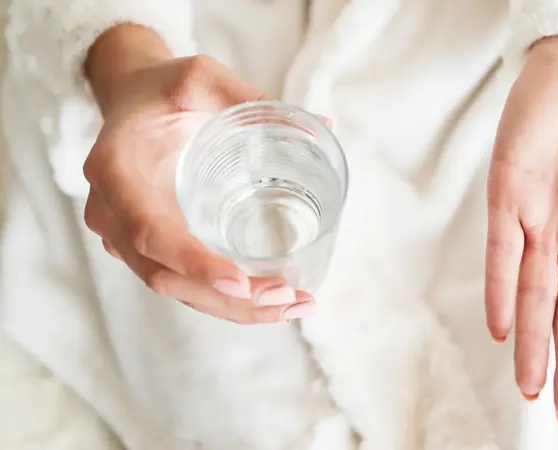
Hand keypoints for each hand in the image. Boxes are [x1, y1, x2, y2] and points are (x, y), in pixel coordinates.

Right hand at [83, 25, 314, 323]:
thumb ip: (252, 98)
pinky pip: (183, 284)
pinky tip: (271, 302)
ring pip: (176, 290)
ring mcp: (125, 236)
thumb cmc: (163, 88)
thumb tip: (323, 125)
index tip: (241, 283)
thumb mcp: (200, 78)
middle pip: (165, 276)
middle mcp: (112, 213)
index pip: (150, 232)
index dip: (193, 264)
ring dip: (233, 308)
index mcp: (116, 170)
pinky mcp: (148, 247)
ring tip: (292, 305)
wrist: (130, 99)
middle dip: (227, 298)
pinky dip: (225, 301)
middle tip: (287, 296)